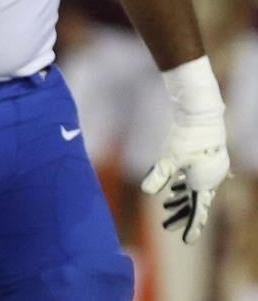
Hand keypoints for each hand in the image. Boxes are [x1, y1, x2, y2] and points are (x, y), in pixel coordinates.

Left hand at [141, 119, 228, 243]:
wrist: (202, 115)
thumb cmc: (186, 137)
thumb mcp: (170, 158)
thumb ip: (159, 175)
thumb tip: (146, 192)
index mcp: (204, 183)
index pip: (198, 212)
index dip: (191, 227)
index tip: (185, 241)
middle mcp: (210, 179)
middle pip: (195, 203)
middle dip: (180, 215)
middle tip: (165, 226)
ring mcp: (210, 170)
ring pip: (195, 191)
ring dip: (181, 200)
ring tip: (166, 208)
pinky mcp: (207, 160)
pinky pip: (196, 179)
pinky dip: (185, 186)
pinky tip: (174, 188)